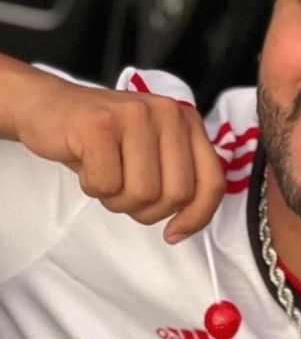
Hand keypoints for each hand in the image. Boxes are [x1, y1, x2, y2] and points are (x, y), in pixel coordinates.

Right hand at [9, 65, 224, 243]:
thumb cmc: (103, 139)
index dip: (197, 216)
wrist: (48, 107)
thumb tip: (188, 222)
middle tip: (123, 191)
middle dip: (146, 210)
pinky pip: (106, 184)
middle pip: (177, 194)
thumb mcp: (152, 152)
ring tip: (105, 174)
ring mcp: (136, 115)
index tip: (173, 232)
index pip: (212, 181)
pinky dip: (92, 187)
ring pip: (142, 194)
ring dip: (116, 199)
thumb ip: (178, 176)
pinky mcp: (100, 125)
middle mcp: (169, 113)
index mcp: (188, 122)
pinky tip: (86, 164)